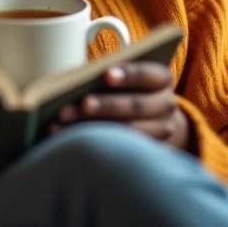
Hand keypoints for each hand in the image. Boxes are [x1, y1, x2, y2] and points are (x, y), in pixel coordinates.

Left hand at [51, 62, 190, 150]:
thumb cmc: (128, 86)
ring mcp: (161, 132)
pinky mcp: (147, 153)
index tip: (105, 74)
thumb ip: (109, 73)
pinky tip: (66, 143)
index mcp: (161, 77)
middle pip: (136, 105)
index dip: (128, 74)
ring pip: (127, 132)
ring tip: (60, 125)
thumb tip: (77, 79)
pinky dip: (92, 146)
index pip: (147, 74)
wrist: (154, 116)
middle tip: (81, 103)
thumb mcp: (126, 73)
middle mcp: (167, 105)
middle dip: (106, 105)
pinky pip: (120, 151)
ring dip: (92, 128)